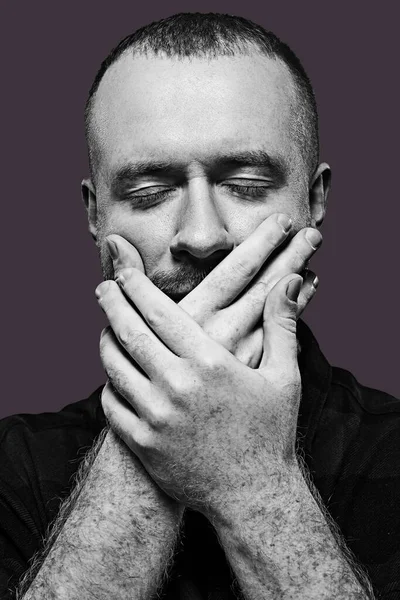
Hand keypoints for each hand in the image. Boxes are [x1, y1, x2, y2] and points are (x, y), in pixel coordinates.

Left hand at [97, 268, 302, 517]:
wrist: (254, 496)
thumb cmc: (270, 433)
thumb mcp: (283, 376)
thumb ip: (281, 325)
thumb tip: (289, 282)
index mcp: (210, 363)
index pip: (161, 312)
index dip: (137, 288)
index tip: (124, 274)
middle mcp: (178, 386)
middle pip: (130, 333)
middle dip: (112, 304)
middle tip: (103, 288)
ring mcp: (156, 417)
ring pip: (114, 367)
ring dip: (106, 342)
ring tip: (106, 329)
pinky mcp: (143, 444)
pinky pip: (112, 404)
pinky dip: (109, 384)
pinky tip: (114, 375)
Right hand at [106, 213, 320, 366]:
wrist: (159, 438)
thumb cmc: (143, 380)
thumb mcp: (136, 328)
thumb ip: (134, 281)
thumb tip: (115, 240)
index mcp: (195, 317)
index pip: (236, 271)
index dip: (261, 243)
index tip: (283, 221)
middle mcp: (224, 334)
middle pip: (265, 286)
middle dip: (290, 256)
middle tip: (313, 231)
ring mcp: (242, 356)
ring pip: (278, 310)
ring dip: (296, 279)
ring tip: (313, 253)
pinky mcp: (252, 374)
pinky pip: (283, 337)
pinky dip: (298, 311)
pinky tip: (310, 288)